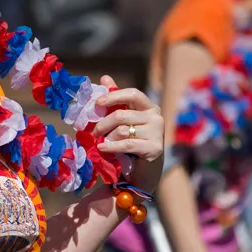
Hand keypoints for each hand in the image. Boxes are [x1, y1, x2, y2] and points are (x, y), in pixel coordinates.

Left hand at [92, 76, 164, 191]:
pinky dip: (110, 146)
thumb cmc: (131, 145)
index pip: (132, 93)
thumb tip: (105, 78)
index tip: (97, 103)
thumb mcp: (123, 122)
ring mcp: (158, 133)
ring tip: (102, 143)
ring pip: (122, 130)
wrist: (142, 174)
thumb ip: (116, 100)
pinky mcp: (155, 148)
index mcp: (149, 107)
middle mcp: (157, 117)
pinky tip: (102, 148)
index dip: (114, 96)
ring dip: (107, 138)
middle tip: (93, 132)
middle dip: (103, 123)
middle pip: (122, 114)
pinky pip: (126, 144)